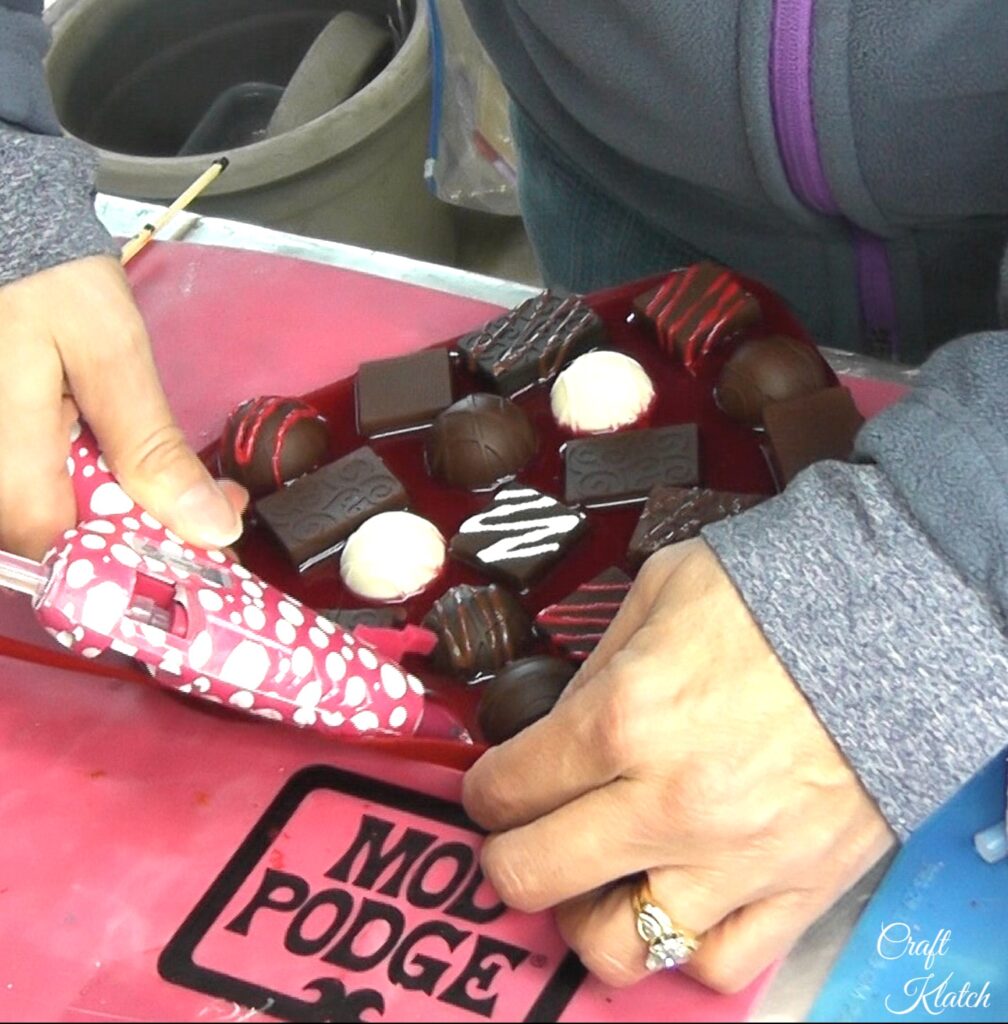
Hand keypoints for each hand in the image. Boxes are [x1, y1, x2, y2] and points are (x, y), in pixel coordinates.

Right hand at [0, 255, 245, 557]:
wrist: (11, 233)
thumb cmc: (48, 279)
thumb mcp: (110, 354)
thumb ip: (151, 446)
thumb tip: (208, 525)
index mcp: (7, 459)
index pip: (68, 556)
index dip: (141, 564)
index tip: (206, 547)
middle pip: (69, 541)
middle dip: (150, 531)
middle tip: (217, 505)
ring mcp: (2, 457)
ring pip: (66, 515)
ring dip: (133, 507)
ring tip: (195, 489)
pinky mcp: (9, 447)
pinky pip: (55, 485)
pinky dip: (107, 482)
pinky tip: (141, 465)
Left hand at [463, 539, 894, 992]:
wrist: (891, 624)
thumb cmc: (772, 599)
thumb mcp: (657, 595)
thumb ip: (592, 669)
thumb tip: (554, 727)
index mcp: (623, 719)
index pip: (508, 786)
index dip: (484, 790)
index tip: (493, 789)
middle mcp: (667, 802)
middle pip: (534, 875)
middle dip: (506, 857)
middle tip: (518, 839)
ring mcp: (733, 859)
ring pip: (618, 946)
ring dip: (585, 918)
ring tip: (593, 882)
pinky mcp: (794, 889)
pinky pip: (716, 964)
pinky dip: (680, 945)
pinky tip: (675, 901)